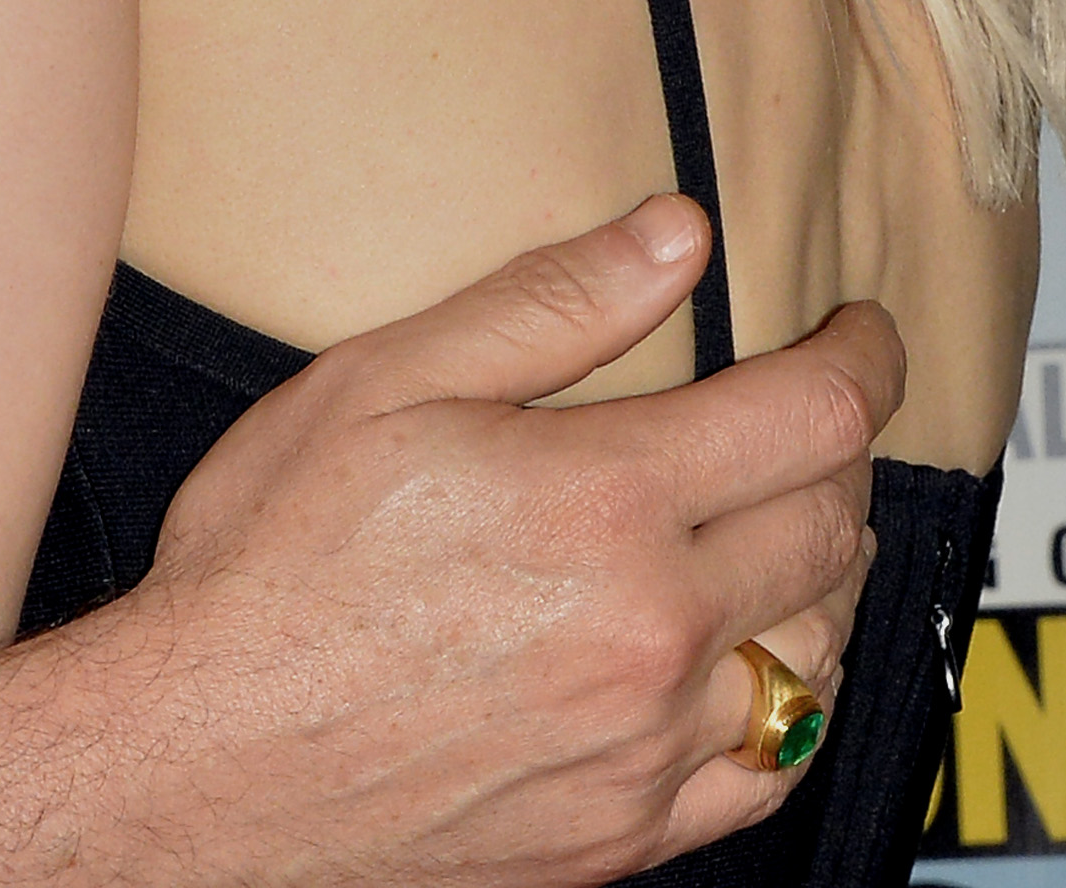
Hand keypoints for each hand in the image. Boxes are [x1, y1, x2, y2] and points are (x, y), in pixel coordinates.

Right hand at [61, 198, 897, 887]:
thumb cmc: (269, 564)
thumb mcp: (380, 384)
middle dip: (842, 452)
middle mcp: (652, 632)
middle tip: (809, 416)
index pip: (815, 417)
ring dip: (826, 573)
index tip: (858, 332)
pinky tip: (753, 662)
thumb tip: (676, 237)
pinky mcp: (626, 835)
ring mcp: (648, 747)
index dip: (863, 359)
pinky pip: (772, 769)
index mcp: (605, 503)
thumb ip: (545, 306)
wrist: (201, 759)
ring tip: (785, 525)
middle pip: (834, 525)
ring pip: (819, 649)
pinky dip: (789, 703)